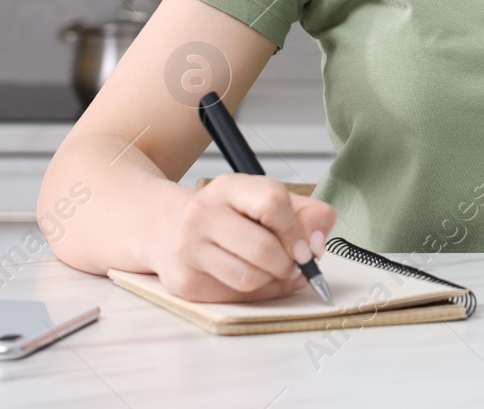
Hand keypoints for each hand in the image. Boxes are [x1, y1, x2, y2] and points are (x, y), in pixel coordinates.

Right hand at [153, 173, 337, 302]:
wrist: (167, 228)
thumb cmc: (227, 215)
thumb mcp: (265, 200)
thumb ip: (306, 214)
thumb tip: (316, 245)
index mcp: (229, 187)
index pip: (273, 202)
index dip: (297, 230)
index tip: (305, 246)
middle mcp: (203, 214)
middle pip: (263, 248)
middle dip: (288, 264)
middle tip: (292, 264)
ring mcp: (190, 249)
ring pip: (250, 278)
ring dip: (272, 281)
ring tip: (270, 270)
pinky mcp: (185, 282)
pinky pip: (235, 297)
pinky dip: (256, 294)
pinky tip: (254, 281)